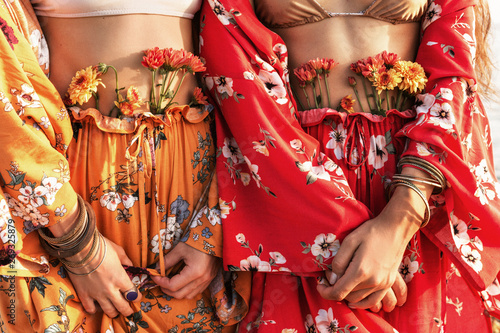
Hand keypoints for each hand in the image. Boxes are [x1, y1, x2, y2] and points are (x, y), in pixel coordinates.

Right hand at [68, 237, 140, 317]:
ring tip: (115, 312)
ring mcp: (97, 294)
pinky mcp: (84, 294)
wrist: (80, 248)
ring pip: (109, 311)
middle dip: (128, 310)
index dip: (136, 297)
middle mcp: (111, 289)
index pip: (133, 294)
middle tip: (129, 310)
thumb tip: (130, 266)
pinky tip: (97, 307)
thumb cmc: (101, 246)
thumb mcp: (119, 251)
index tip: (136, 297)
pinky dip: (95, 310)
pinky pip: (90, 308)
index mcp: (121, 278)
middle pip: (123, 307)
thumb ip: (126, 261)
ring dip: (114, 313)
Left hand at [151, 242, 220, 298]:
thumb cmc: (197, 240)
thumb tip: (155, 270)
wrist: (215, 236)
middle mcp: (202, 279)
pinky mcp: (210, 279)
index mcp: (195, 272)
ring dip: (176, 292)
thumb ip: (167, 261)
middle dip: (166, 289)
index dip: (160, 282)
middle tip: (159, 280)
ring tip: (169, 282)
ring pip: (188, 296)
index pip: (173, 285)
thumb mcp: (179, 249)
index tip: (154, 276)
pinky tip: (181, 282)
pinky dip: (186, 290)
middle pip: (179, 294)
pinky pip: (196, 291)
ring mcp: (208, 280)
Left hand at [316, 183, 424, 304]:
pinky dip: (362, 302)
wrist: (395, 229)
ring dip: (347, 295)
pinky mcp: (388, 283)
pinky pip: (374, 301)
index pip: (339, 292)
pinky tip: (354, 298)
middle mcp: (373, 281)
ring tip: (341, 283)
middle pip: (348, 296)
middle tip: (330, 277)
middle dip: (335, 290)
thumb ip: (339, 262)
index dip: (326, 292)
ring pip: (359, 299)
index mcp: (361, 271)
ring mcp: (383, 284)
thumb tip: (332, 278)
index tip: (319, 286)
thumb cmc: (371, 232)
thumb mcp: (349, 241)